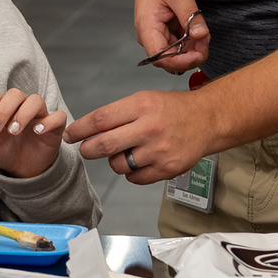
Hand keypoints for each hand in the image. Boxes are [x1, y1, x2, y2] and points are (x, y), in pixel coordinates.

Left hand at [0, 88, 67, 177]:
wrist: (21, 170)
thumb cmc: (5, 152)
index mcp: (4, 108)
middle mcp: (22, 108)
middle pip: (15, 94)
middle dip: (3, 110)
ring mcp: (39, 116)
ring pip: (36, 100)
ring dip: (23, 114)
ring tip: (14, 131)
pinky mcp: (54, 127)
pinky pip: (58, 117)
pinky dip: (49, 122)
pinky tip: (37, 132)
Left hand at [63, 88, 216, 183]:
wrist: (207, 120)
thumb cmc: (171, 109)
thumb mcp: (143, 100)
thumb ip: (118, 114)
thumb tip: (87, 131)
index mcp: (140, 106)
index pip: (100, 120)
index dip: (79, 129)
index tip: (69, 135)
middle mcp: (149, 128)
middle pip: (104, 146)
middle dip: (87, 150)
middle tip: (85, 150)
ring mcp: (158, 150)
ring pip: (118, 165)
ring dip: (114, 161)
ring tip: (126, 152)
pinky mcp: (167, 168)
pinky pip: (134, 178)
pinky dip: (131, 173)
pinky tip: (139, 161)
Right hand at [133, 0, 208, 74]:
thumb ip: (191, 16)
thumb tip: (201, 36)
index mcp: (147, 27)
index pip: (161, 58)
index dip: (181, 62)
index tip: (200, 54)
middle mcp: (149, 36)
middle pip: (170, 60)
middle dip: (191, 55)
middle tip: (207, 39)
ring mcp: (157, 35)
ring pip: (177, 54)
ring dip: (193, 48)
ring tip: (203, 31)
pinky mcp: (165, 33)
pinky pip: (179, 45)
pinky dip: (191, 41)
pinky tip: (198, 30)